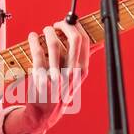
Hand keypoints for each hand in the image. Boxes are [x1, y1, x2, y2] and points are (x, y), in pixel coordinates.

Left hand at [12, 19, 90, 133]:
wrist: (45, 111)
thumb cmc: (61, 89)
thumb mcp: (77, 76)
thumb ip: (85, 58)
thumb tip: (100, 42)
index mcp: (82, 70)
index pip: (85, 41)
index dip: (76, 27)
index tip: (69, 22)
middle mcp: (72, 72)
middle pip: (74, 40)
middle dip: (65, 25)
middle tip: (57, 24)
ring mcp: (57, 75)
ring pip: (54, 44)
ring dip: (49, 31)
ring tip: (45, 30)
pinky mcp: (41, 77)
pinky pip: (38, 53)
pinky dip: (34, 40)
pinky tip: (33, 36)